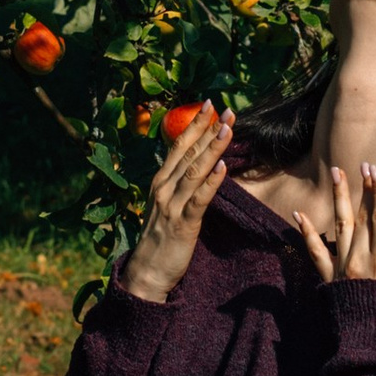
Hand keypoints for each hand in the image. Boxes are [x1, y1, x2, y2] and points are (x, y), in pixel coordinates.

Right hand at [120, 105, 231, 303]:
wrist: (147, 271)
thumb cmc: (160, 238)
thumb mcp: (165, 205)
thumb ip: (178, 184)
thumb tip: (198, 164)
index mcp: (159, 181)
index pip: (178, 145)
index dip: (194, 124)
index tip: (208, 104)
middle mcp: (163, 188)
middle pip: (188, 152)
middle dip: (208, 129)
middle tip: (227, 110)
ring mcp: (172, 205)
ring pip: (195, 170)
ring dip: (212, 148)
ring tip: (227, 130)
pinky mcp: (183, 223)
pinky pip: (199, 198)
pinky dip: (211, 181)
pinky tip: (222, 167)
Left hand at [294, 161, 375, 296]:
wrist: (371, 350)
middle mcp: (361, 261)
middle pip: (362, 217)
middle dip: (363, 189)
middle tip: (362, 164)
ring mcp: (342, 269)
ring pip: (340, 226)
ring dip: (339, 198)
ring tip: (337, 173)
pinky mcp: (329, 280)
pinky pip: (315, 253)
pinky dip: (307, 233)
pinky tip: (300, 214)